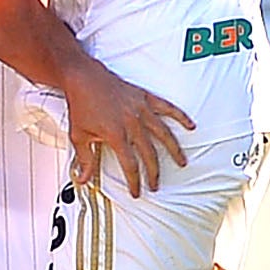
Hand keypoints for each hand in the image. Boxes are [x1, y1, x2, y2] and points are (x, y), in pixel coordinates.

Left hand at [60, 60, 193, 194]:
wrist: (84, 78)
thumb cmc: (81, 105)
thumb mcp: (79, 136)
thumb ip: (84, 160)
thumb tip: (83, 179)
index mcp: (116, 134)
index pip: (130, 165)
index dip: (134, 181)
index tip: (136, 191)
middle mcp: (132, 123)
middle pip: (149, 154)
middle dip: (153, 173)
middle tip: (155, 184)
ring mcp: (141, 110)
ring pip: (163, 134)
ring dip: (174, 150)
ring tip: (182, 162)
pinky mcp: (145, 98)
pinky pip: (167, 108)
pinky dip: (180, 117)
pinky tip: (190, 125)